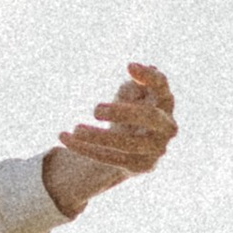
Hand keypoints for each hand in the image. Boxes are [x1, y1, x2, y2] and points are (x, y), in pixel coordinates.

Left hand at [46, 62, 175, 214]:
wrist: (126, 147)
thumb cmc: (128, 111)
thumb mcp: (127, 96)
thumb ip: (131, 88)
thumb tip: (134, 80)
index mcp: (165, 102)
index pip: (162, 86)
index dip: (149, 77)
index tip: (129, 66)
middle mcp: (167, 126)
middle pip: (148, 116)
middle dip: (121, 112)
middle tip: (95, 110)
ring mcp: (157, 148)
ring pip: (127, 144)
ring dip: (99, 137)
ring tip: (76, 128)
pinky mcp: (142, 166)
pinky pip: (112, 159)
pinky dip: (85, 148)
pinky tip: (65, 137)